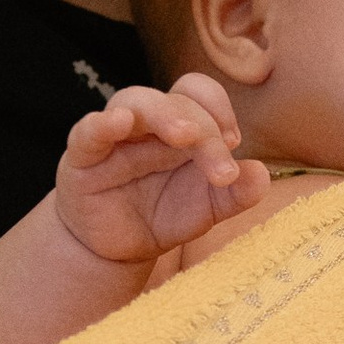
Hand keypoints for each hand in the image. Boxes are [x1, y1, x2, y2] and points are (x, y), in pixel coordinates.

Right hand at [54, 74, 268, 270]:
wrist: (118, 248)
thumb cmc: (163, 215)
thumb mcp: (207, 209)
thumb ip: (236, 193)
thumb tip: (261, 174)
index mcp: (180, 125)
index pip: (199, 95)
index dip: (219, 108)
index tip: (235, 142)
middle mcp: (147, 123)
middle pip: (174, 101)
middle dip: (203, 128)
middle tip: (220, 168)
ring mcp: (114, 136)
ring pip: (134, 101)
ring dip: (163, 114)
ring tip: (185, 136)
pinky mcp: (81, 158)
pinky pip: (87, 132)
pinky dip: (102, 124)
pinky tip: (119, 122)